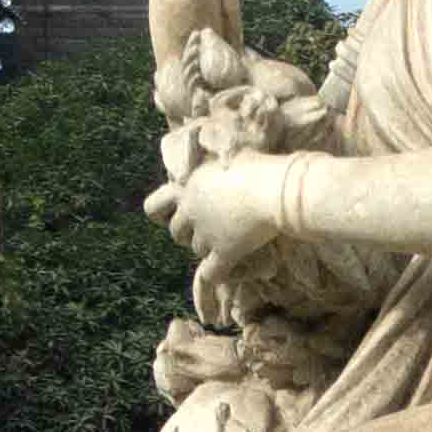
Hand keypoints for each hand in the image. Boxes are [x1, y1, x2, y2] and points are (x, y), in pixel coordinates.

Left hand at [150, 151, 331, 267]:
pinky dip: (216, 274)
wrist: (278, 190)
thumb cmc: (260, 168)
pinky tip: (227, 272)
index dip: (164, 214)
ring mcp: (207, 233)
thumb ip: (217, 167)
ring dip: (208, 248)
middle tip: (207, 231)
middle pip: (176, 232)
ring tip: (227, 242)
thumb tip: (223, 166)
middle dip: (188, 233)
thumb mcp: (230, 157)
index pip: (154, 206)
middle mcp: (191, 210)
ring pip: (196, 249)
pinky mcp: (225, 251)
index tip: (178, 214)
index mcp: (187, 186)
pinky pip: (212, 272)